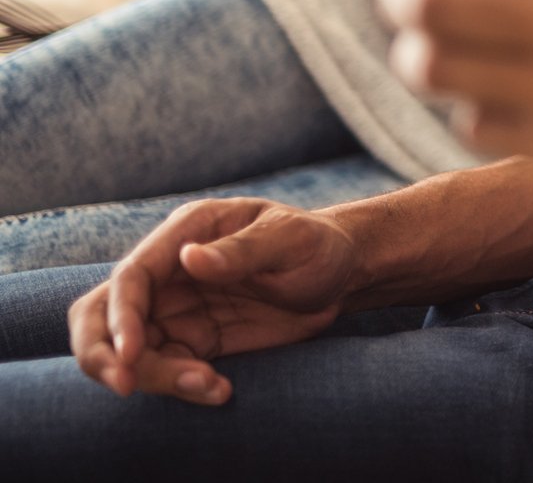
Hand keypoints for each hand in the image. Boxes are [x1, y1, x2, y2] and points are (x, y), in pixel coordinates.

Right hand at [69, 197, 356, 404]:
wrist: (341, 275)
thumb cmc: (316, 245)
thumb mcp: (292, 239)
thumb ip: (244, 249)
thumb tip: (189, 258)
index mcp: (188, 232)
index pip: (133, 275)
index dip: (122, 315)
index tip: (132, 353)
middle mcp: (170, 272)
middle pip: (102, 314)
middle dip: (101, 352)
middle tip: (126, 384)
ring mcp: (176, 309)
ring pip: (130, 350)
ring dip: (153, 377)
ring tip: (208, 386)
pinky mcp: (192, 341)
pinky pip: (166, 369)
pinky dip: (182, 386)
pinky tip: (220, 390)